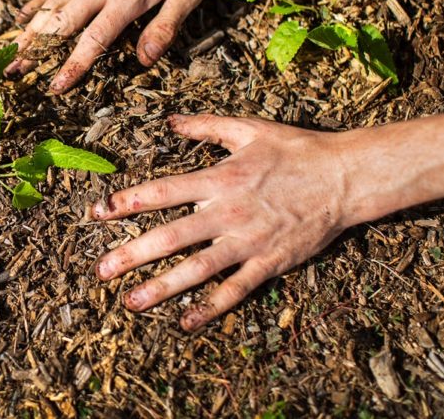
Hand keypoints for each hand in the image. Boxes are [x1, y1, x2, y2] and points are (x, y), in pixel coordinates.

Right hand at [6, 0, 216, 92]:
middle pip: (59, 24)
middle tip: (13, 72)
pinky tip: (21, 16)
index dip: (73, 66)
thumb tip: (146, 60)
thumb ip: (165, 27)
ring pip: (50, 4)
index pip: (93, 39)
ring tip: (9, 52)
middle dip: (35, 52)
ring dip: (28, 31)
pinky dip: (35, 1)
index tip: (55, 86)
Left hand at [91, 114, 361, 330]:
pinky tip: (186, 322)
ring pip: (197, 269)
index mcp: (219, 178)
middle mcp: (228, 212)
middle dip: (132, 254)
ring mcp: (248, 241)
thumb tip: (169, 121)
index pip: (162, 191)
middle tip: (101, 271)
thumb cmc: (296, 149)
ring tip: (131, 303)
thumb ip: (205, 126)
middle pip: (171, 236)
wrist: (344, 177)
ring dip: (162, 287)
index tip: (98, 213)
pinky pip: (235, 290)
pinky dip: (210, 307)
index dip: (127, 202)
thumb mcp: (248, 129)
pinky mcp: (269, 262)